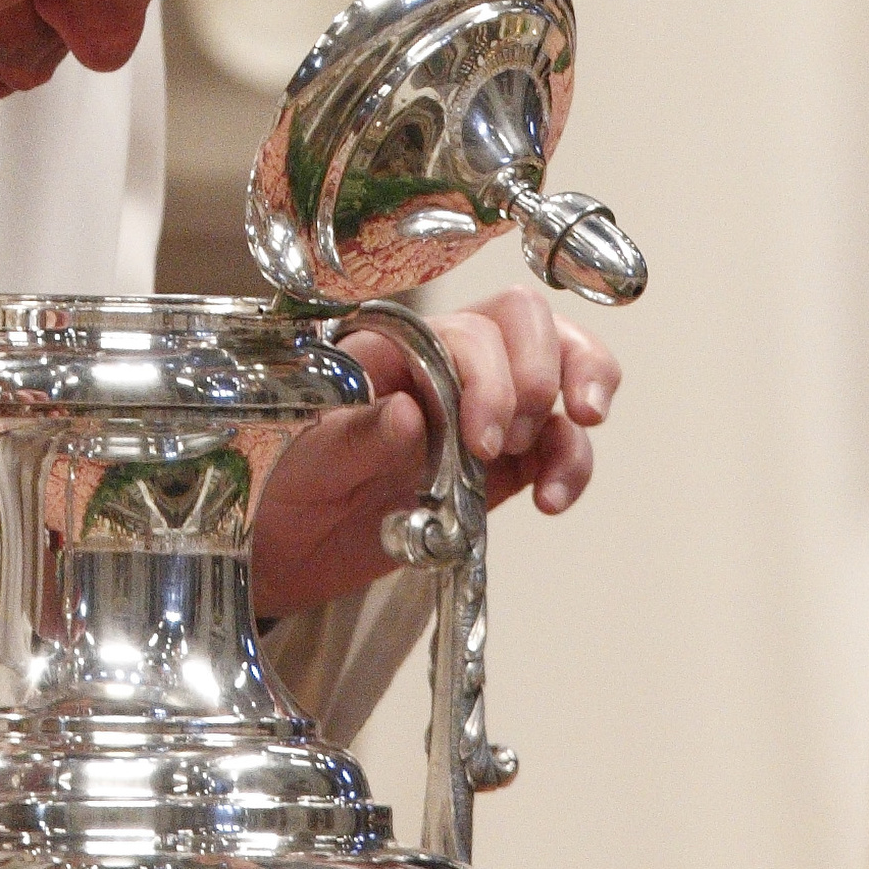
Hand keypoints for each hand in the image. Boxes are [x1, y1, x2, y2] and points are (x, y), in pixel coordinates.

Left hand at [250, 287, 621, 618]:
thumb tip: (409, 411)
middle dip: (540, 370)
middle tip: (518, 435)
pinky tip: (553, 499)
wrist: (291, 546)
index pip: (462, 330)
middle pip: (523, 322)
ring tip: (575, 436)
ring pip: (559, 362)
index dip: (486, 377)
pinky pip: (561, 441)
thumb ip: (356, 437)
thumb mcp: (307, 462)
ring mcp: (481, 408)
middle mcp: (443, 364)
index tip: (482, 441)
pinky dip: (573, 463)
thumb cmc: (289, 486)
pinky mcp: (505, 461)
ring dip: (580, 393)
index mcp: (390, 349)